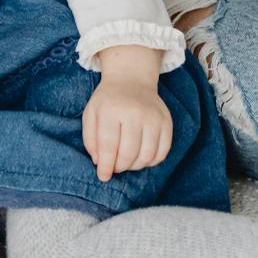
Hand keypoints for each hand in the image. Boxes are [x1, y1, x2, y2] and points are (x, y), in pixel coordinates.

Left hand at [82, 46, 171, 181]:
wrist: (131, 80)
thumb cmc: (107, 101)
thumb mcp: (91, 114)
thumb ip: (91, 139)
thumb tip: (99, 163)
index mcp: (111, 110)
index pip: (108, 145)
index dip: (106, 165)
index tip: (103, 177)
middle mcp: (135, 113)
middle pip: (129, 153)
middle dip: (120, 167)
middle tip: (115, 167)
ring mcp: (154, 117)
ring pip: (147, 156)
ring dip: (135, 166)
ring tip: (126, 162)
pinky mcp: (167, 122)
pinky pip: (162, 152)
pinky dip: (151, 161)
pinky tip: (141, 158)